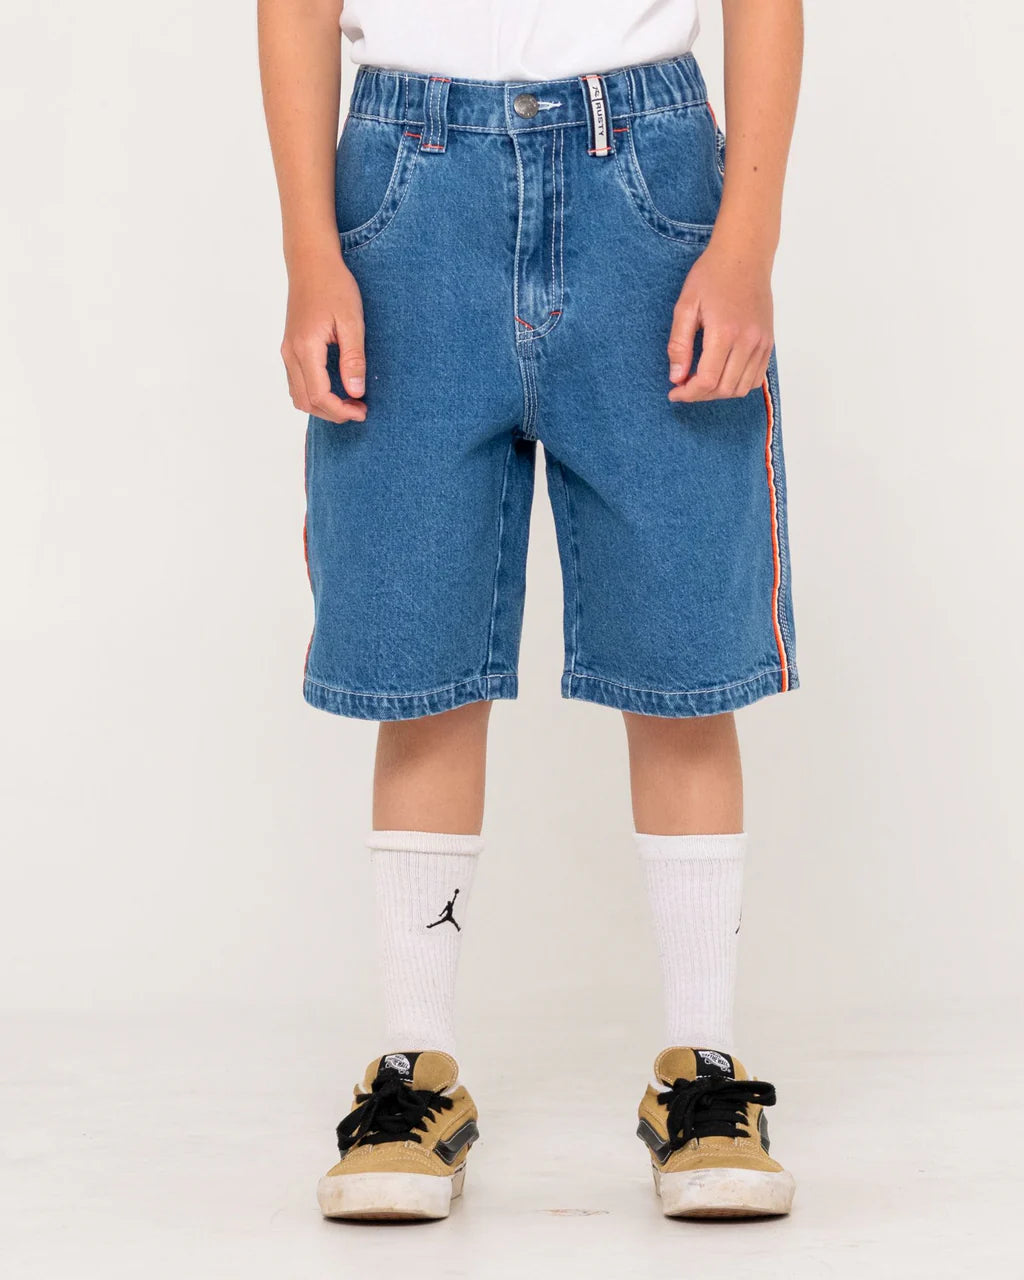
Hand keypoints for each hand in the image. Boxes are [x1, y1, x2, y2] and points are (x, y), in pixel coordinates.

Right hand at [281, 251, 366, 422]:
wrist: (311, 263)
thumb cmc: (335, 287)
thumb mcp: (352, 321)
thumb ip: (353, 358)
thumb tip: (355, 392)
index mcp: (306, 347)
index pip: (319, 395)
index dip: (341, 411)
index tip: (362, 411)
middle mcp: (290, 352)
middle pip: (306, 402)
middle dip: (333, 413)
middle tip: (359, 410)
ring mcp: (287, 351)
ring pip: (298, 396)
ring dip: (322, 406)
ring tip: (349, 402)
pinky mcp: (290, 348)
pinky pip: (297, 383)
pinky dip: (314, 394)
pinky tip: (336, 389)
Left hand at [667, 242, 773, 401]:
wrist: (745, 255)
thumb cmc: (712, 275)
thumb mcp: (686, 305)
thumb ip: (679, 344)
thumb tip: (676, 377)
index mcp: (724, 332)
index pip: (707, 380)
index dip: (688, 393)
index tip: (674, 392)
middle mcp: (748, 341)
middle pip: (724, 389)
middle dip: (700, 395)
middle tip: (684, 387)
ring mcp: (762, 342)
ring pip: (742, 388)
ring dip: (719, 393)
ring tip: (702, 382)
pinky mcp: (769, 342)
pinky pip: (756, 378)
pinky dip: (737, 385)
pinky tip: (722, 375)